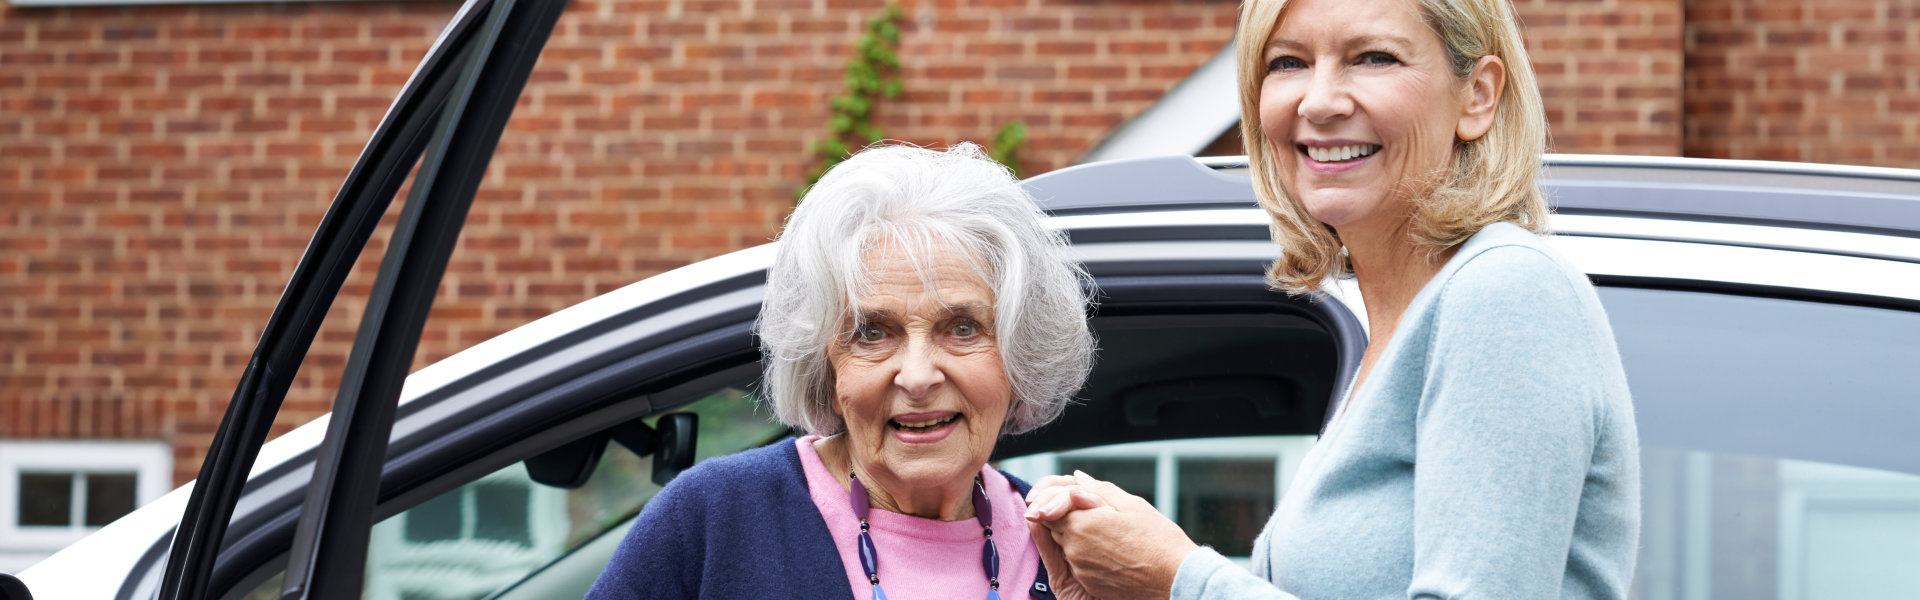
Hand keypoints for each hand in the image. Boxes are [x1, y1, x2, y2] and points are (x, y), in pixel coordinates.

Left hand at [1027, 472, 1199, 599]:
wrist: (1175, 580)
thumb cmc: (1159, 541)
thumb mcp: (1132, 505)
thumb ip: (1098, 491)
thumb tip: (1076, 480)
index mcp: (1081, 523)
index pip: (1049, 505)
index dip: (1054, 498)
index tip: (1067, 497)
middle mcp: (1075, 548)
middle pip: (1055, 525)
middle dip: (1065, 514)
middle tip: (1091, 510)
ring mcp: (1080, 569)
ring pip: (1066, 544)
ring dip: (1077, 534)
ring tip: (1106, 531)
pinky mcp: (1089, 583)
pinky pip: (1078, 564)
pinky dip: (1087, 554)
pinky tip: (1111, 550)